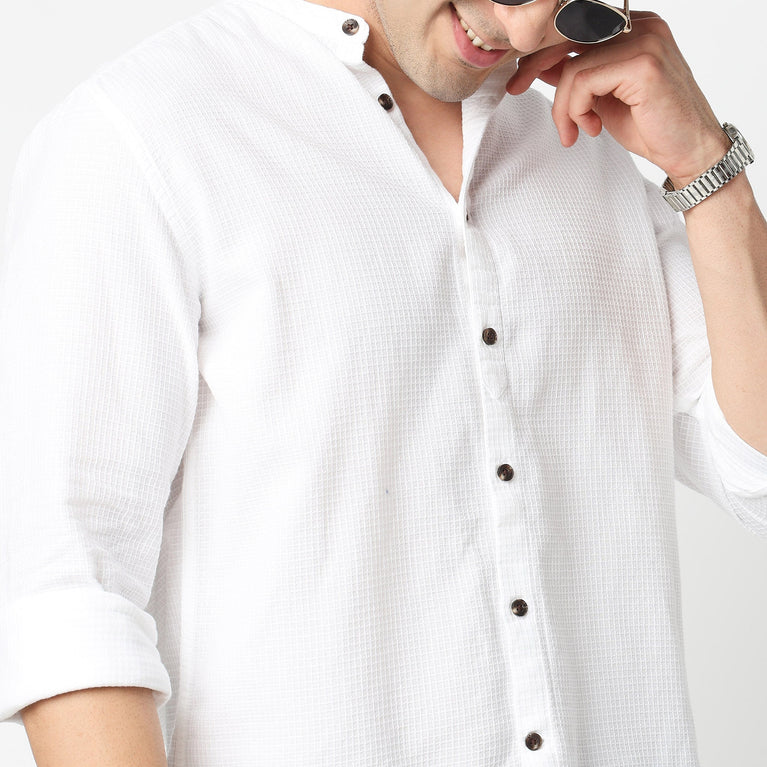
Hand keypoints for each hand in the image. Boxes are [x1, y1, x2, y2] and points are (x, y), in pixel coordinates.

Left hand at [505, 12, 728, 186]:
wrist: (689, 152)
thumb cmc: (651, 126)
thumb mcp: (602, 98)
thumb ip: (576, 77)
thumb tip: (540, 66)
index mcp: (633, 28)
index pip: (574, 28)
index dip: (541, 52)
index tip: (518, 79)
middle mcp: (641, 25)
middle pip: (567, 38)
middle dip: (534, 66)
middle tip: (515, 90)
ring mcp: (644, 40)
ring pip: (573, 68)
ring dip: (563, 107)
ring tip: (574, 131)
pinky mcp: (642, 64)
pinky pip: (583, 81)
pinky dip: (576, 110)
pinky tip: (591, 128)